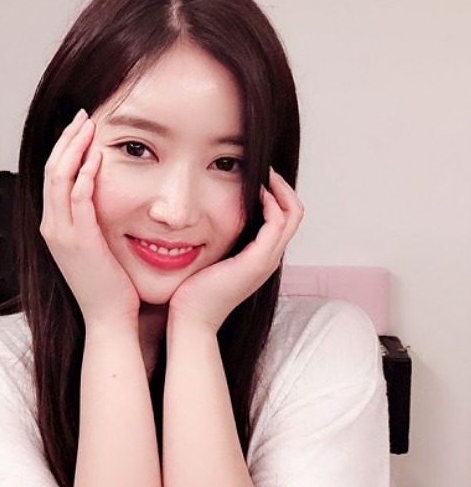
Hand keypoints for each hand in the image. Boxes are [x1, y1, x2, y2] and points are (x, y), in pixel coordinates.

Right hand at [40, 109, 140, 328]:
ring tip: (89, 126)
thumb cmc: (108, 285)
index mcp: (55, 227)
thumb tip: (103, 198)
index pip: (54, 177)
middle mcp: (52, 227)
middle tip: (83, 117)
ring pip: (59, 177)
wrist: (108, 317)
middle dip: (67, 140)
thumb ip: (92, 220)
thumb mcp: (95, 246)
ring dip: (74, 148)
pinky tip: (98, 155)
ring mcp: (61, 233)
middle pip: (51, 169)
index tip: (80, 130)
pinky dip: (86, 173)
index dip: (64, 149)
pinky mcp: (78, 240)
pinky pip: (77, 197)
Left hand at [168, 169, 303, 332]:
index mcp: (261, 257)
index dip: (278, 195)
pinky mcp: (257, 262)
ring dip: (280, 191)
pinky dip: (271, 203)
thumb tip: (208, 217)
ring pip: (292, 216)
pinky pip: (276, 224)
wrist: (191, 317)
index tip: (261, 177)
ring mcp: (267, 261)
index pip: (285, 220)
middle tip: (268, 170)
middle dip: (284, 188)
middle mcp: (270, 258)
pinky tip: (256, 192)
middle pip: (295, 214)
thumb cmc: (194, 289)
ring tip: (265, 174)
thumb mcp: (212, 257)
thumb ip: (220, 239)